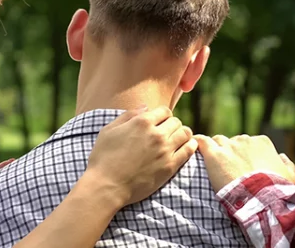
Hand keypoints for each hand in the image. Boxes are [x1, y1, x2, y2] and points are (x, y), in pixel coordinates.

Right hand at [82, 106, 197, 205]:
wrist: (107, 186)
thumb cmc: (103, 158)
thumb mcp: (109, 130)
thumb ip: (128, 116)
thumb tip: (145, 108)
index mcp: (142, 122)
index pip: (164, 111)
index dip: (162, 116)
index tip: (159, 123)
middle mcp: (156, 134)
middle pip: (176, 122)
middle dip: (172, 125)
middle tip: (167, 133)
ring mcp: (165, 150)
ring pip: (186, 134)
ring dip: (182, 134)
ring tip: (176, 140)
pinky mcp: (170, 166)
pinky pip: (189, 150)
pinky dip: (190, 146)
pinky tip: (186, 147)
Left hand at [195, 134, 294, 191]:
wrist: (261, 200)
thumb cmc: (277, 191)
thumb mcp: (290, 178)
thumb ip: (287, 165)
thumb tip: (282, 157)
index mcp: (263, 143)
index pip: (249, 143)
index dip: (245, 155)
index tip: (243, 167)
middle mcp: (245, 141)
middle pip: (233, 142)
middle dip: (231, 153)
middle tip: (228, 169)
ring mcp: (229, 147)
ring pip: (218, 142)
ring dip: (216, 150)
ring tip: (213, 164)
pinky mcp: (214, 156)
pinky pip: (202, 141)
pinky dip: (198, 143)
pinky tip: (195, 148)